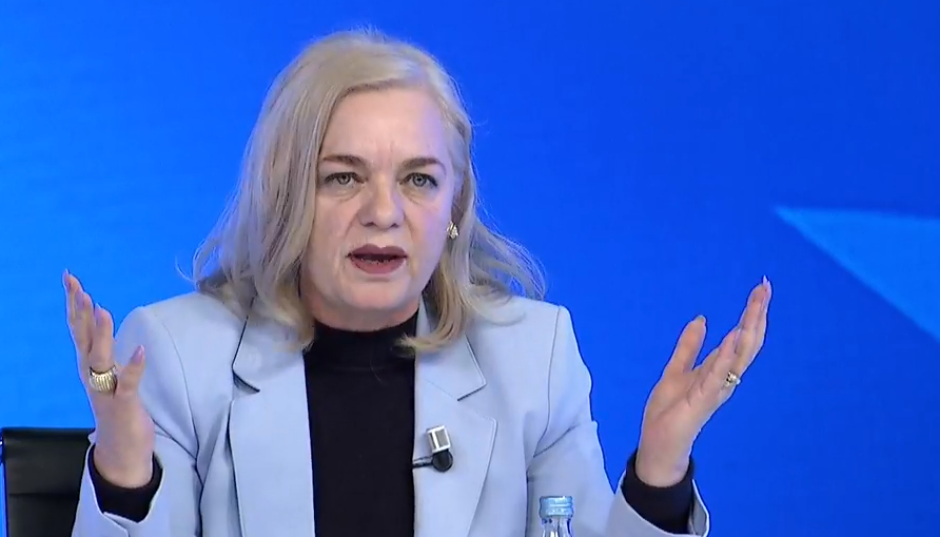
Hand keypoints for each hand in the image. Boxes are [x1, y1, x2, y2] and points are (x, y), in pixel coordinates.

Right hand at [65, 271, 154, 487]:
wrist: (120, 451)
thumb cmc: (117, 407)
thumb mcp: (109, 373)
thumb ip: (103, 350)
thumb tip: (100, 320)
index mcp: (89, 365)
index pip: (78, 329)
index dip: (74, 303)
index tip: (70, 278)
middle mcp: (91, 375)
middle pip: (82, 339)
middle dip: (80, 312)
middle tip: (78, 286)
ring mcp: (106, 390)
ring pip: (100, 358)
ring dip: (101, 335)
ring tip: (102, 310)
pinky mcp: (123, 404)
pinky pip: (128, 383)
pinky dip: (134, 367)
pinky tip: (140, 350)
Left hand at [635, 277, 770, 485]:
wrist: (659, 444)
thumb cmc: (670, 412)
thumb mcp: (676, 371)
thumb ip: (689, 347)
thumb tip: (701, 318)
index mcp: (718, 370)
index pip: (741, 336)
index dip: (752, 312)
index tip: (761, 287)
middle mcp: (724, 378)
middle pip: (747, 342)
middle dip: (756, 314)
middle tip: (765, 287)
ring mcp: (715, 389)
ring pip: (738, 357)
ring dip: (747, 330)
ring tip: (756, 306)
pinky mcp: (703, 401)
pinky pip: (718, 376)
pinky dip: (726, 356)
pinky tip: (732, 337)